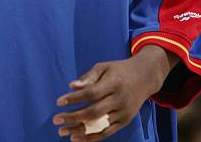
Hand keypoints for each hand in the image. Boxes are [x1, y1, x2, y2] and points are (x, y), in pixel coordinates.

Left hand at [53, 47, 172, 140]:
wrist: (145, 77)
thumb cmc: (119, 70)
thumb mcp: (104, 66)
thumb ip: (88, 77)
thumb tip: (71, 86)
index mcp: (113, 83)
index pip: (91, 93)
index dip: (74, 98)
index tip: (59, 102)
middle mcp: (119, 99)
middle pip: (93, 112)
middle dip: (73, 117)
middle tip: (56, 120)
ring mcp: (123, 112)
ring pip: (99, 125)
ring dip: (80, 131)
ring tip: (63, 132)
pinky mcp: (125, 121)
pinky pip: (107, 132)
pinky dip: (92, 137)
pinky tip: (77, 138)